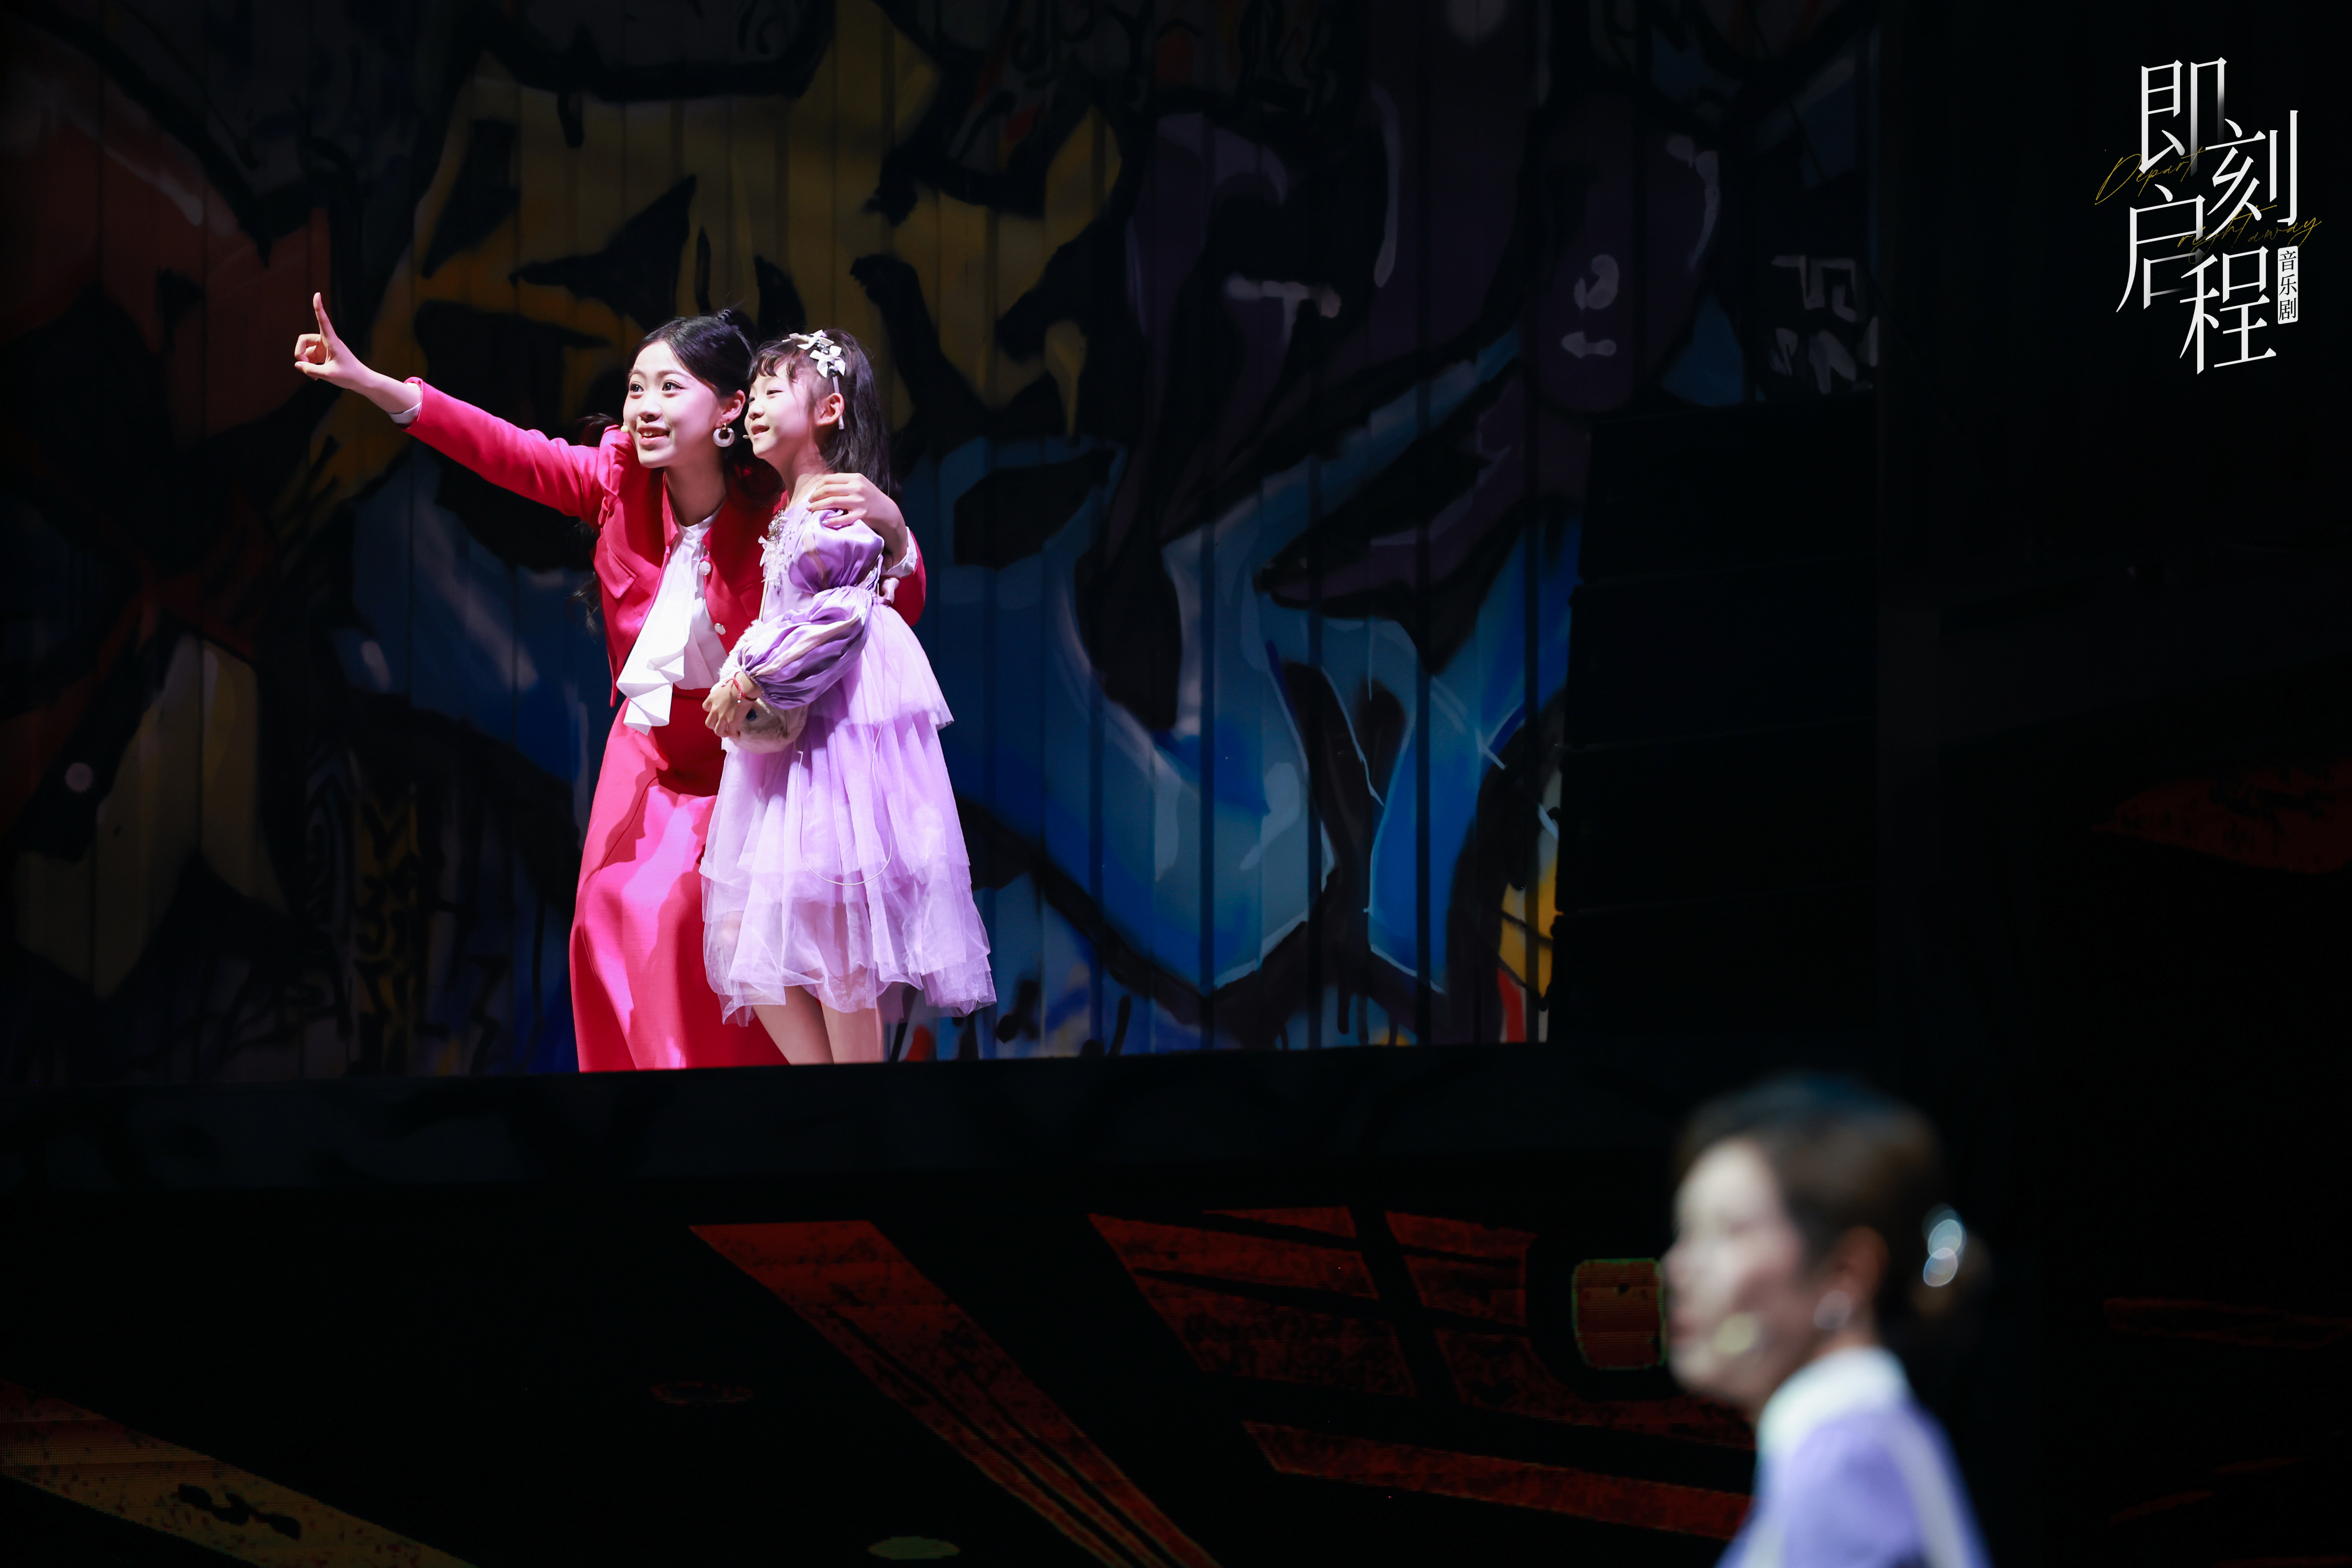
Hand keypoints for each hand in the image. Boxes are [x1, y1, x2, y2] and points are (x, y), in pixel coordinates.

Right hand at [293, 293, 416, 414]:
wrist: (361, 381)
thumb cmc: (349, 376)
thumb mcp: (328, 374)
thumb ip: (310, 369)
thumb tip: (297, 364)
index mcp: (331, 341)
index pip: (324, 321)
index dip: (319, 308)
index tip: (317, 294)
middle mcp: (327, 341)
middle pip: (304, 340)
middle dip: (300, 353)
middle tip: (304, 365)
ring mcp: (324, 348)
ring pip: (306, 351)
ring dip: (306, 363)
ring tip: (314, 376)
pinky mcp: (324, 355)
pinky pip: (310, 358)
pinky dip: (310, 367)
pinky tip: (316, 377)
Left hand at [703, 681, 745, 737]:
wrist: (744, 687)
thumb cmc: (736, 682)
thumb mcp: (724, 685)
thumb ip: (722, 691)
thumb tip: (728, 690)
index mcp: (712, 698)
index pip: (705, 707)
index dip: (710, 710)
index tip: (716, 711)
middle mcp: (715, 709)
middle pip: (709, 723)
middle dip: (714, 725)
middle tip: (721, 724)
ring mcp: (723, 717)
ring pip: (717, 731)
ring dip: (722, 733)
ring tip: (728, 732)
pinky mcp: (732, 722)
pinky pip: (731, 732)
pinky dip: (733, 735)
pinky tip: (737, 735)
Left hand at [806, 471, 909, 568]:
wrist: (887, 511)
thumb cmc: (871, 498)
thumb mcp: (861, 485)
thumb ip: (846, 483)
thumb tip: (824, 485)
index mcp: (855, 478)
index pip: (830, 479)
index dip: (818, 486)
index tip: (814, 493)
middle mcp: (856, 488)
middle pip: (828, 489)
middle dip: (815, 496)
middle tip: (809, 502)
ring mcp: (859, 501)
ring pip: (832, 501)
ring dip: (818, 506)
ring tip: (811, 510)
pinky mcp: (862, 514)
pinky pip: (843, 518)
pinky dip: (832, 520)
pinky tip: (825, 522)